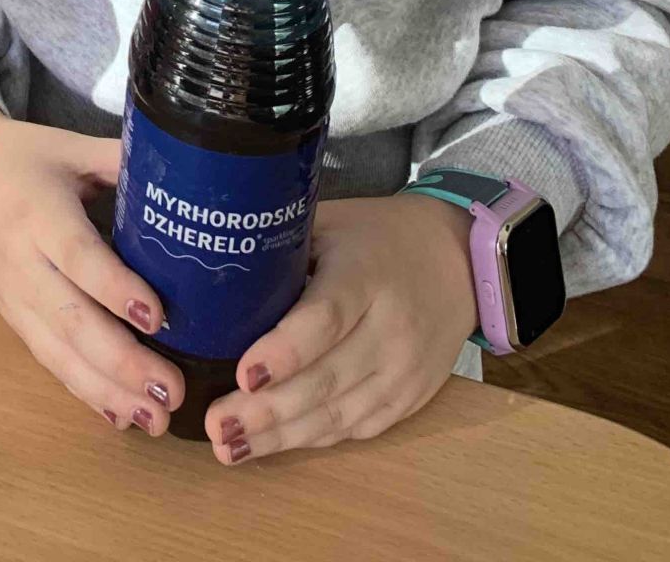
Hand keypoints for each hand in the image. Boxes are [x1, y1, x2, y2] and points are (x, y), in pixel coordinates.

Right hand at [0, 98, 180, 436]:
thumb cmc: (19, 155)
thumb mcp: (69, 148)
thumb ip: (122, 159)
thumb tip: (189, 164)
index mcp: (38, 212)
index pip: (77, 256)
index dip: (115, 288)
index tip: (158, 317)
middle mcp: (21, 261)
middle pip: (69, 319)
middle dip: (121, 361)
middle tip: (171, 391)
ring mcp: (13, 296)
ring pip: (57, 351)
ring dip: (106, 391)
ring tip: (154, 419)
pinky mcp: (11, 317)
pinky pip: (47, 359)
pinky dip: (83, 391)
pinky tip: (119, 416)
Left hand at [203, 196, 476, 464]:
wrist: (458, 262)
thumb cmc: (378, 237)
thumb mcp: (332, 223)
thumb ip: (283, 250)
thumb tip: (210, 269)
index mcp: (367, 275)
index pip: (325, 319)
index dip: (284, 352)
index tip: (243, 374)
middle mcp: (391, 329)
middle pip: (326, 379)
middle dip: (266, 410)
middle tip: (216, 424)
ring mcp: (404, 370)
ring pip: (338, 413)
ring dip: (281, 436)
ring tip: (230, 446)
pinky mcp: (410, 398)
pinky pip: (355, 427)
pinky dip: (312, 438)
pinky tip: (271, 445)